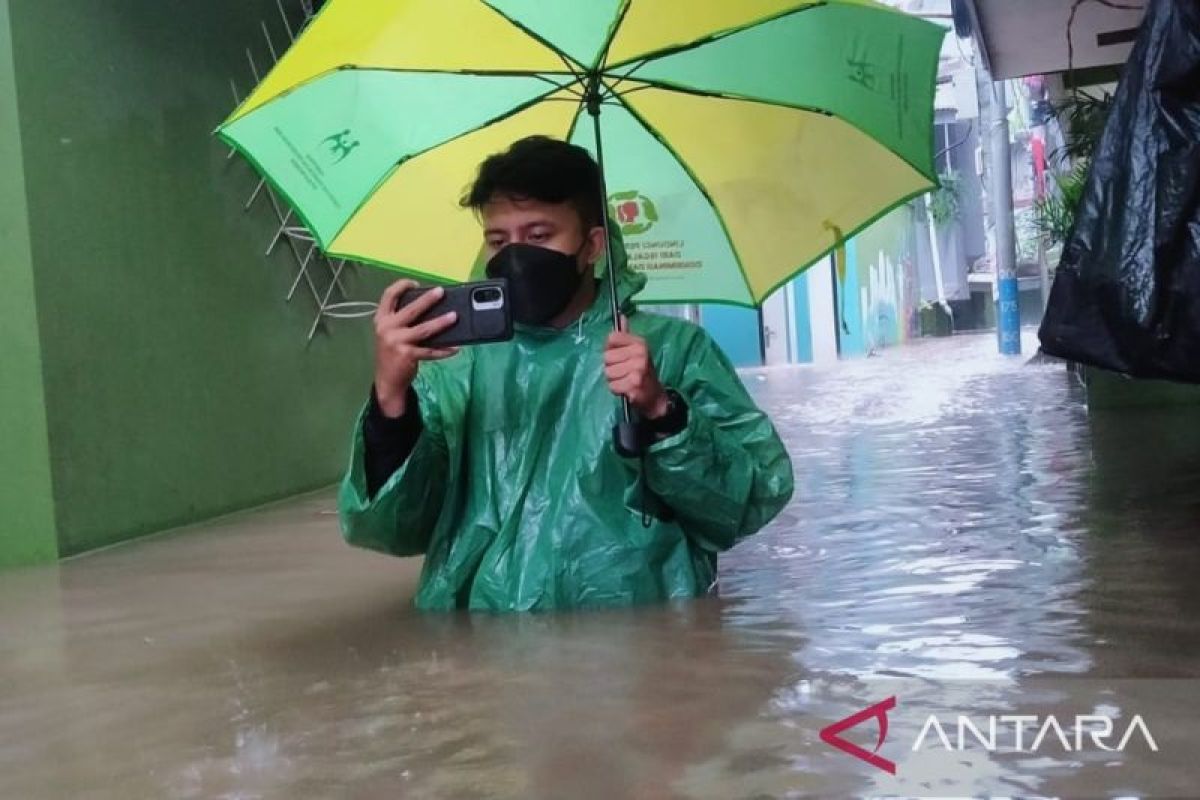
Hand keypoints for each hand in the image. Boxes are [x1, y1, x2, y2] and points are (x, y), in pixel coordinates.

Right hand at [373, 280, 458, 416]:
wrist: (386, 380)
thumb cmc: (391, 352)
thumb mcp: (389, 333)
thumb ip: (400, 320)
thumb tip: (429, 308)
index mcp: (381, 319)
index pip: (388, 296)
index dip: (401, 286)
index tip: (415, 283)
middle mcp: (387, 328)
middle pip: (411, 309)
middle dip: (428, 299)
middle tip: (441, 292)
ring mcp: (397, 342)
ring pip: (424, 329)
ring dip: (441, 323)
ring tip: (454, 317)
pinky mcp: (408, 355)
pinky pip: (431, 351)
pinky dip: (444, 350)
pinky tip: (455, 347)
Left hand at [604, 315, 669, 418]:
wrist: (655, 396)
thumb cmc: (642, 372)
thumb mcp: (637, 352)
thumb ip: (626, 336)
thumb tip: (621, 316)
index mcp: (640, 343)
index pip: (612, 338)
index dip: (611, 349)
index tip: (619, 356)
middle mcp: (640, 353)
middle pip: (607, 357)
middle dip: (611, 367)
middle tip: (624, 372)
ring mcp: (638, 369)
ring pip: (608, 372)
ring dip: (614, 380)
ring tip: (625, 380)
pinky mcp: (635, 384)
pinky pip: (613, 386)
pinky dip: (617, 390)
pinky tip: (627, 389)